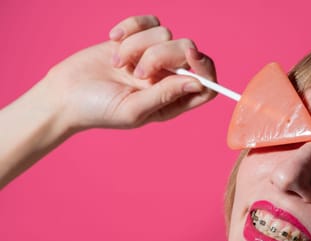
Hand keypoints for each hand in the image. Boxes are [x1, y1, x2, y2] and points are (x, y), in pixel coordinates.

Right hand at [43, 15, 216, 131]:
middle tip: (137, 72)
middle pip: (188, 52)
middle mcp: (167, 78)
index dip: (205, 68)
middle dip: (163, 56)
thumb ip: (166, 96)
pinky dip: (131, 26)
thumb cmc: (98, 110)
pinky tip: (113, 40)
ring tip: (118, 64)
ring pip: (166, 34)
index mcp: (173, 101)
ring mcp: (153, 56)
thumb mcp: (134, 110)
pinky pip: (149, 21)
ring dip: (138, 46)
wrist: (65, 94)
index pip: (207, 84)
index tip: (191, 56)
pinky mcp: (136, 39)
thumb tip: (197, 83)